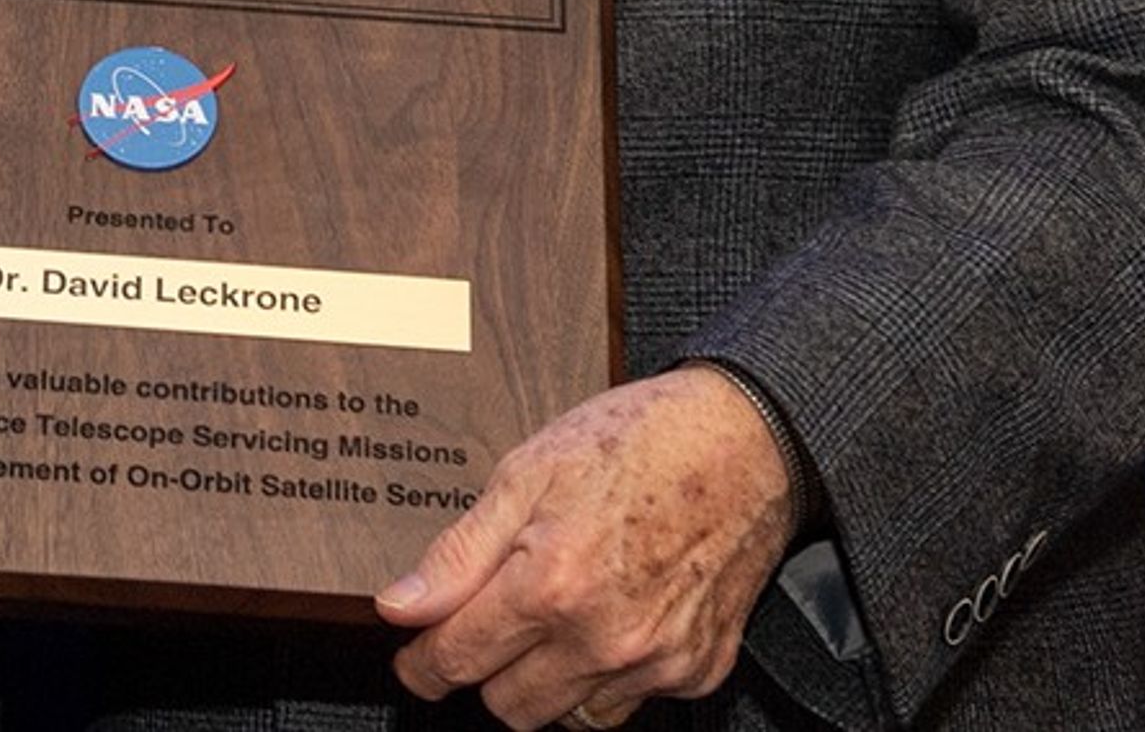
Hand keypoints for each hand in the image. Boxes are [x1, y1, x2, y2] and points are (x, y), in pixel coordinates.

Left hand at [377, 368, 796, 729]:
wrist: (744, 440)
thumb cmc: (639, 441)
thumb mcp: (528, 471)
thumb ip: (460, 551)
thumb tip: (400, 605)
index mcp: (552, 585)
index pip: (458, 661)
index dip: (423, 662)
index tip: (415, 656)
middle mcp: (604, 638)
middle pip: (508, 706)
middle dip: (485, 671)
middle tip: (489, 623)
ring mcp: (656, 662)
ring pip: (568, 716)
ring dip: (545, 681)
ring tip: (552, 618)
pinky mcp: (697, 670)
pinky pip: (628, 703)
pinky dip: (606, 676)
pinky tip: (608, 619)